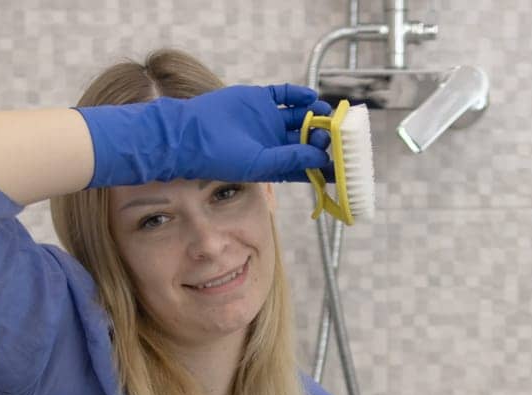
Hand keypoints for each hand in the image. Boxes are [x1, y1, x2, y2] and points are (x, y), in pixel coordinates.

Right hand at [77, 83, 334, 188]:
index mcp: (274, 163)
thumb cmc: (219, 158)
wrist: (189, 134)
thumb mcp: (259, 163)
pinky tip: (311, 97)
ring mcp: (267, 120)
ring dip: (314, 115)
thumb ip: (290, 160)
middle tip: (336, 134)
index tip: (342, 163)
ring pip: (299, 116)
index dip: (324, 164)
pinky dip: (299, 94)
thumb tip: (320, 157)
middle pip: (306, 138)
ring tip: (327, 114)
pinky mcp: (259, 100)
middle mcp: (273, 142)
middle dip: (321, 137)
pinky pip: (284, 95)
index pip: (305, 164)